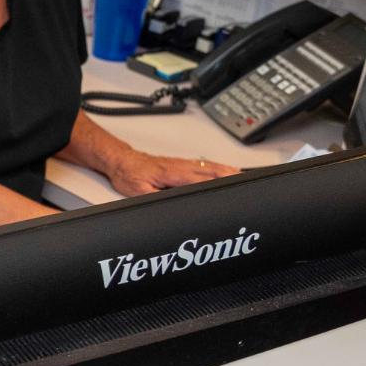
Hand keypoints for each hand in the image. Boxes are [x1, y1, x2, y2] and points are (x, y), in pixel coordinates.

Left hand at [104, 151, 237, 195]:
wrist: (120, 161)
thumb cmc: (128, 175)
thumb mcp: (138, 192)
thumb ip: (157, 197)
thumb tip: (172, 204)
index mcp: (172, 174)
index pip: (200, 180)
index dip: (217, 183)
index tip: (231, 186)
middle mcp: (179, 166)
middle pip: (209, 170)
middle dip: (228, 176)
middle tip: (244, 180)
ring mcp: (180, 163)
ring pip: (207, 165)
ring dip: (225, 169)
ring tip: (240, 175)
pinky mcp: (178, 163)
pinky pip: (202, 163)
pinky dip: (215, 166)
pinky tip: (222, 169)